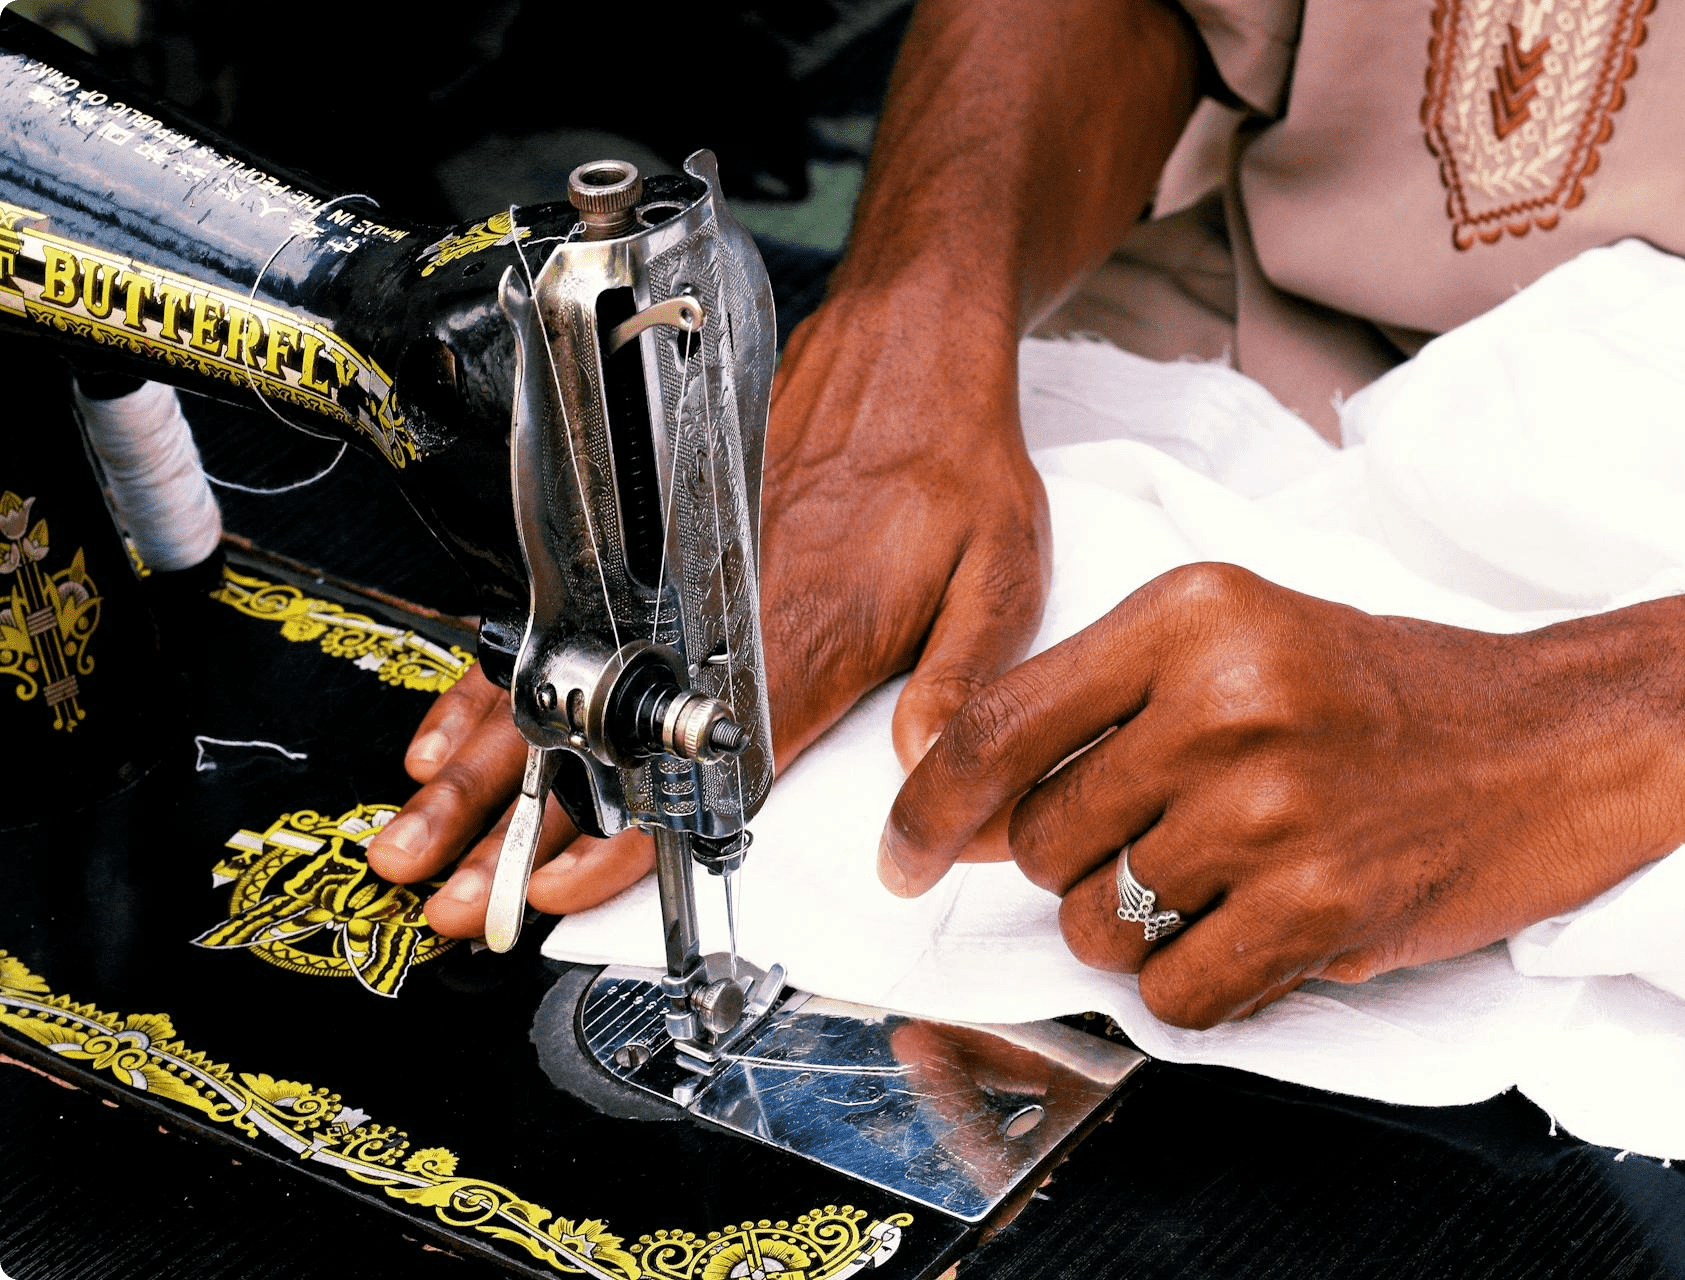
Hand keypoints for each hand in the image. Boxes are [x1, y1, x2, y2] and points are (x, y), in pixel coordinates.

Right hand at [368, 288, 1049, 933]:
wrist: (908, 343)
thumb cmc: (951, 452)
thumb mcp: (997, 571)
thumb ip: (958, 684)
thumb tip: (926, 778)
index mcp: (803, 637)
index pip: (700, 764)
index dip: (626, 837)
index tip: (567, 888)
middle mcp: (723, 612)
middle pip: (599, 739)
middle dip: (522, 830)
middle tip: (464, 897)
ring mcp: (678, 578)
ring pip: (559, 689)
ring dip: (484, 773)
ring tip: (422, 837)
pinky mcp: (662, 550)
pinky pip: (560, 626)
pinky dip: (496, 686)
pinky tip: (452, 735)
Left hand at [879, 562, 1684, 1028]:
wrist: (1554, 743)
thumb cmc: (1388, 694)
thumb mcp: (1242, 638)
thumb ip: (1104, 704)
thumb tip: (974, 812)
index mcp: (1191, 615)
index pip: (999, 727)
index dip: (928, 810)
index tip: (905, 858)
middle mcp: (1224, 703)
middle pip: (1041, 844)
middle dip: (1074, 868)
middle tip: (1156, 846)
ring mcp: (1273, 810)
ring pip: (1099, 926)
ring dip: (1136, 929)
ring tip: (1222, 882)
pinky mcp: (1319, 908)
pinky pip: (1174, 995)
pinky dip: (1195, 986)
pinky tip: (1252, 933)